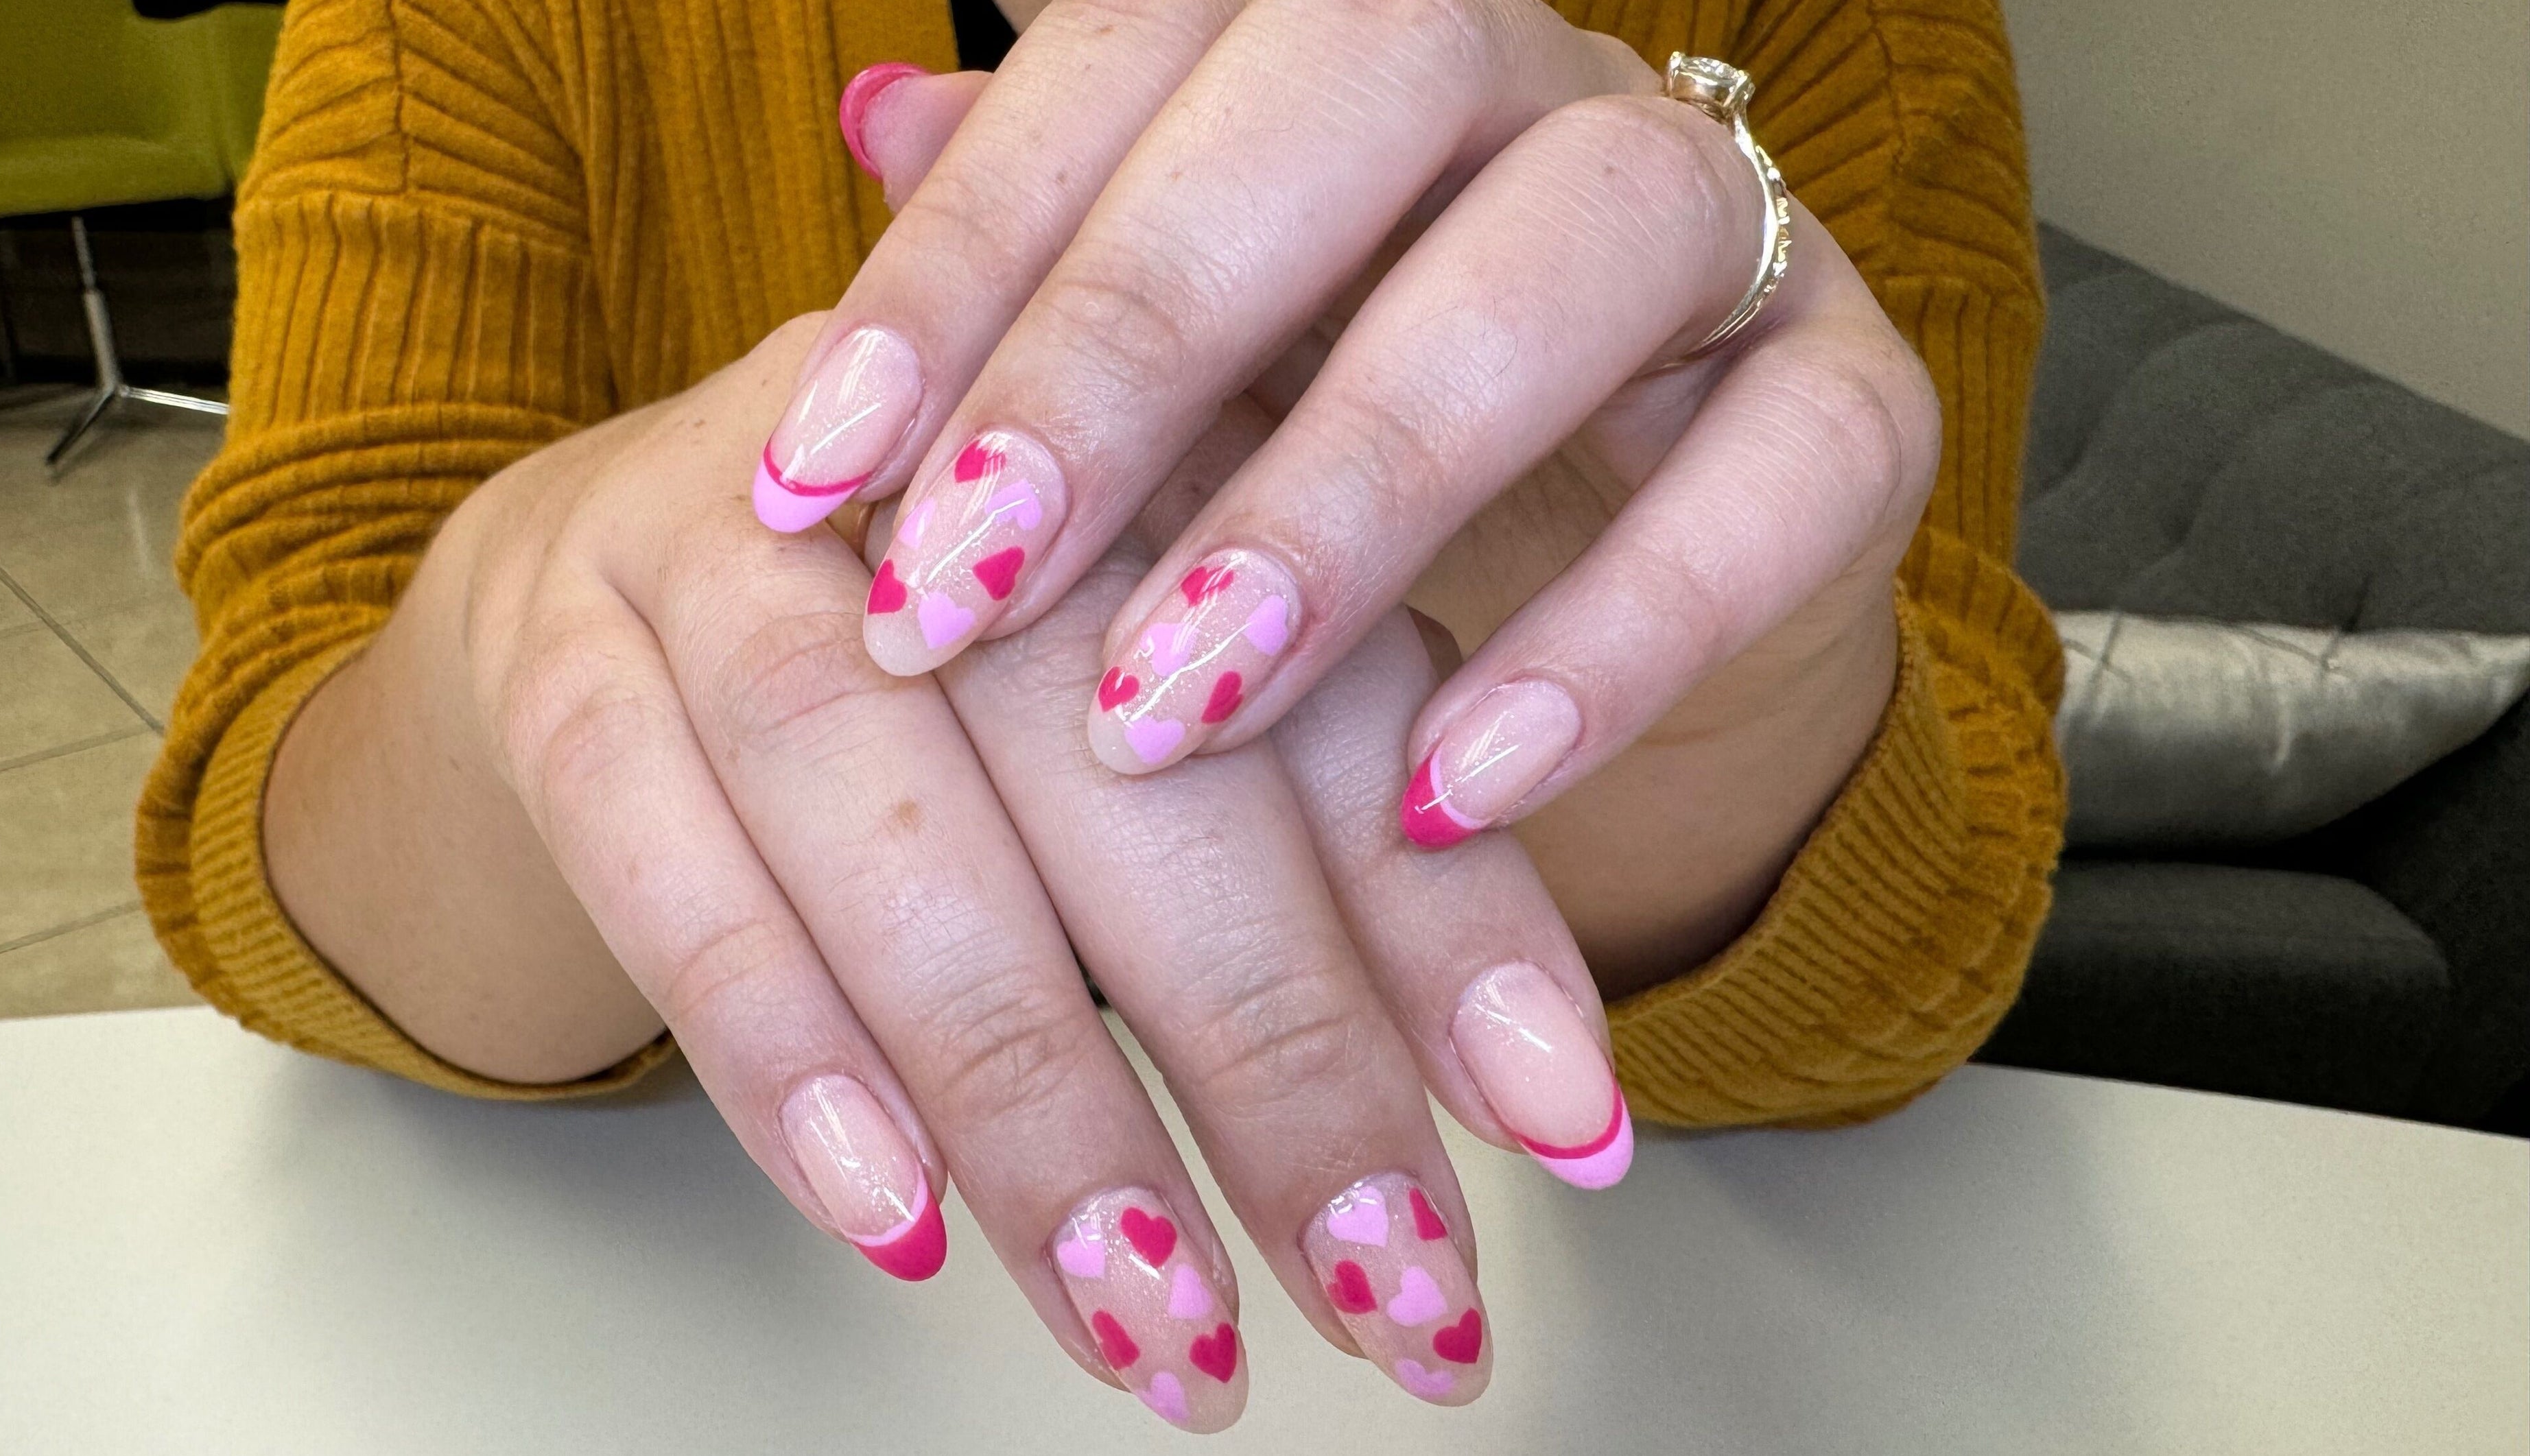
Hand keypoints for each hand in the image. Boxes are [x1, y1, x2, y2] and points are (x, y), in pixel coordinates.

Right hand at [291, 314, 1634, 1426]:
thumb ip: (1364, 864)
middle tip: (1376, 1288)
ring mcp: (730, 545)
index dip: (1446, 924)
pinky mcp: (568, 661)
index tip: (1563, 1139)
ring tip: (1159, 1316)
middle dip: (1268, 1049)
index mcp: (1148, 429)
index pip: (1326, 688)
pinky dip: (796, 1060)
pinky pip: (671, 867)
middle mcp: (946, 459)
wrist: (620, 564)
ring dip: (1039, 1096)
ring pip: (892, 825)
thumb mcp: (1189, 719)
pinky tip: (910, 1224)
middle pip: (1119, 755)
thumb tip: (1552, 1101)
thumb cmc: (963, 667)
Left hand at [760, 3, 1935, 863]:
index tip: (809, 479)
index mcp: (1330, 39)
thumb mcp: (1180, 367)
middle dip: (1134, 336)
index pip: (1138, 44)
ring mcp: (1716, 222)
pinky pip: (1784, 472)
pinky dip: (1615, 639)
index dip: (964, 256)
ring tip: (1173, 706)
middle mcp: (1531, 82)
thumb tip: (874, 121)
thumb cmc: (1338, 431)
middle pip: (1357, 84)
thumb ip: (1051, 247)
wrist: (1619, 562)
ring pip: (1575, 250)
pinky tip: (1443, 795)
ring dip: (1352, 487)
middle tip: (963, 586)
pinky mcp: (1854, 399)